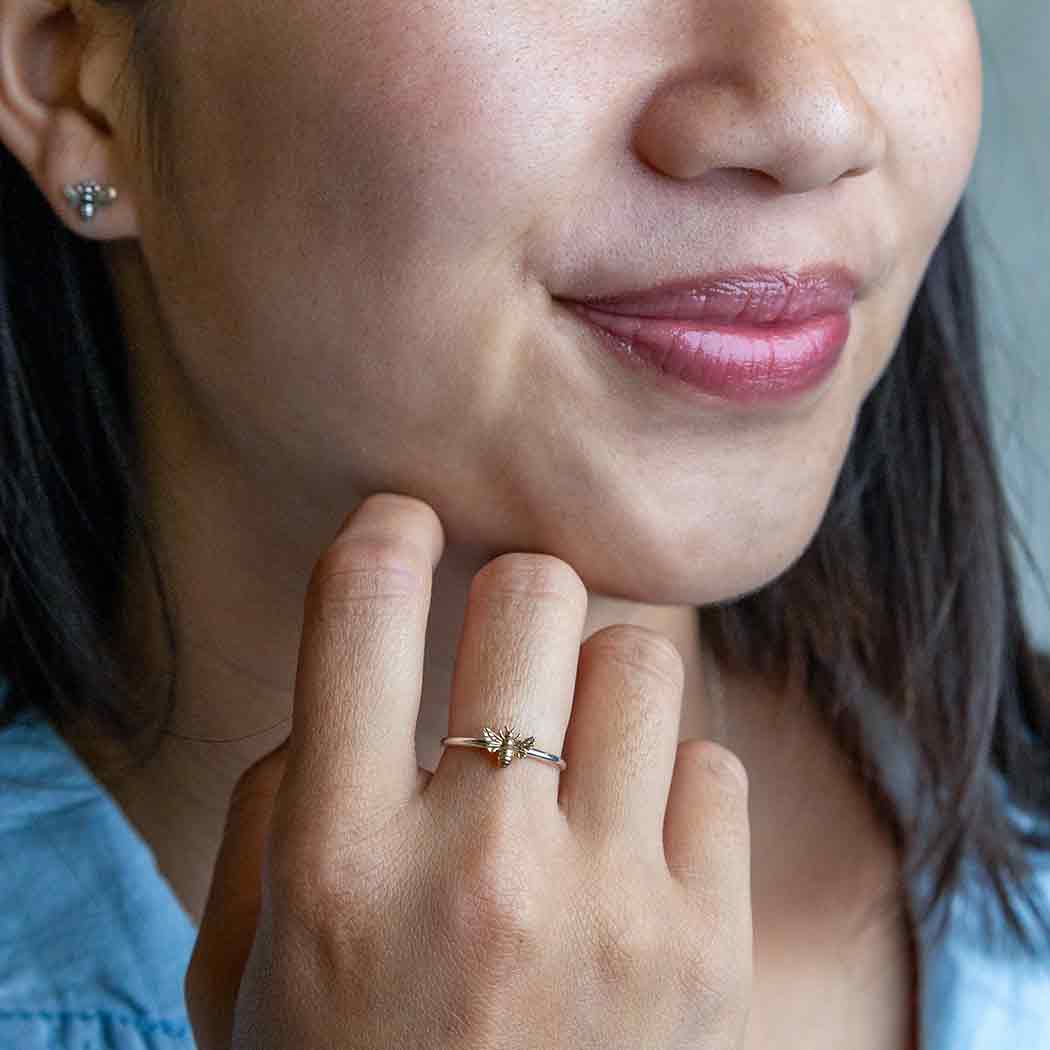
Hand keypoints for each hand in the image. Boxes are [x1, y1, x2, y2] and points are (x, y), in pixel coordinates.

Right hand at [185, 492, 752, 1048]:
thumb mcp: (247, 966)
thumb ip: (279, 804)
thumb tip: (358, 685)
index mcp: (338, 865)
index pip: (363, 609)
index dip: (386, 532)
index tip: (404, 522)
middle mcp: (480, 871)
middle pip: (536, 596)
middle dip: (517, 595)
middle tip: (506, 643)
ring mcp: (613, 911)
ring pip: (639, 661)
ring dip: (597, 686)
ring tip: (572, 756)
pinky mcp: (711, 952)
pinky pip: (712, 765)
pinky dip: (670, 785)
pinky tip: (631, 848)